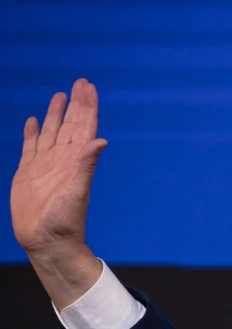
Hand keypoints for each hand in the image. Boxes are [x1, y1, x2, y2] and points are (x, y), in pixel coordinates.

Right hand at [10, 78, 106, 255]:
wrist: (47, 240)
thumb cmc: (65, 220)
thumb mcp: (77, 190)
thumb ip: (86, 165)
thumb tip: (101, 140)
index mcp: (76, 160)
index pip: (84, 127)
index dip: (87, 107)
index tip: (89, 87)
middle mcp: (62, 159)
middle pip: (70, 124)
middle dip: (76, 104)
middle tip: (80, 83)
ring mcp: (45, 165)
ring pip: (52, 132)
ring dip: (56, 114)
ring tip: (60, 96)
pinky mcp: (28, 172)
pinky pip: (30, 147)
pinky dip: (33, 132)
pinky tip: (34, 121)